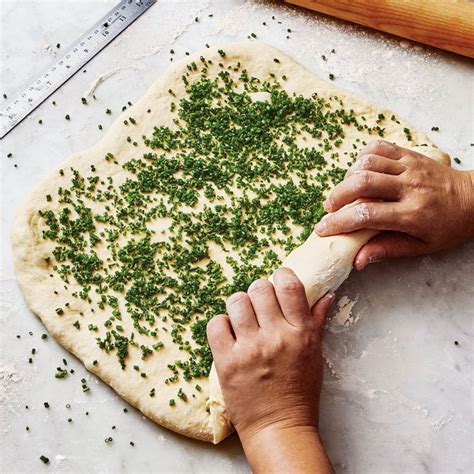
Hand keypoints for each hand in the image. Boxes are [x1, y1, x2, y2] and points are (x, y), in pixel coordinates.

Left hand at [207, 268, 333, 473]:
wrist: (278, 427)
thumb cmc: (299, 392)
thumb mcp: (314, 354)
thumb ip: (316, 321)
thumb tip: (326, 294)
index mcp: (300, 333)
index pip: (288, 286)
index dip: (281, 276)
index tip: (277, 280)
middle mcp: (275, 336)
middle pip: (259, 288)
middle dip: (258, 291)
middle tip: (258, 304)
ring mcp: (249, 348)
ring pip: (236, 301)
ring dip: (238, 306)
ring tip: (242, 319)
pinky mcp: (227, 361)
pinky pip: (216, 324)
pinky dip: (221, 324)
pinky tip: (229, 334)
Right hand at [315, 139, 473, 268]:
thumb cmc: (447, 226)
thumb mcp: (421, 247)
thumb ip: (387, 250)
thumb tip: (358, 260)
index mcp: (412, 214)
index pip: (366, 215)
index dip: (339, 222)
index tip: (323, 229)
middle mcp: (409, 187)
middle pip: (362, 183)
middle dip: (337, 196)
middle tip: (330, 209)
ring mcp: (409, 167)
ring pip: (367, 162)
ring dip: (347, 177)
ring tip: (343, 192)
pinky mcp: (409, 154)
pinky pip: (378, 147)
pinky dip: (361, 157)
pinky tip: (358, 171)